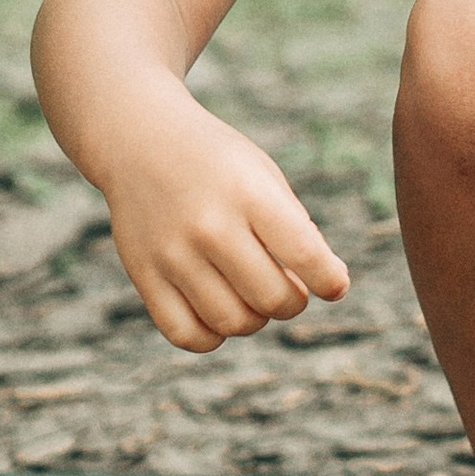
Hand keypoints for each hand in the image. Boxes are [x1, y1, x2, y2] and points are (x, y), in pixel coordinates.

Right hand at [96, 94, 349, 352]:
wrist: (140, 140)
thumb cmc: (217, 162)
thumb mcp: (264, 175)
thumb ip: (295, 228)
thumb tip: (326, 285)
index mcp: (248, 193)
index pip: (304, 254)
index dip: (330, 280)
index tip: (334, 284)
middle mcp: (209, 226)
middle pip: (271, 299)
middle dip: (293, 302)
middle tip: (290, 288)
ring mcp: (172, 254)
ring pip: (232, 323)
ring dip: (256, 319)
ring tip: (254, 296)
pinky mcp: (143, 275)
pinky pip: (186, 334)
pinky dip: (214, 336)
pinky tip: (221, 311)